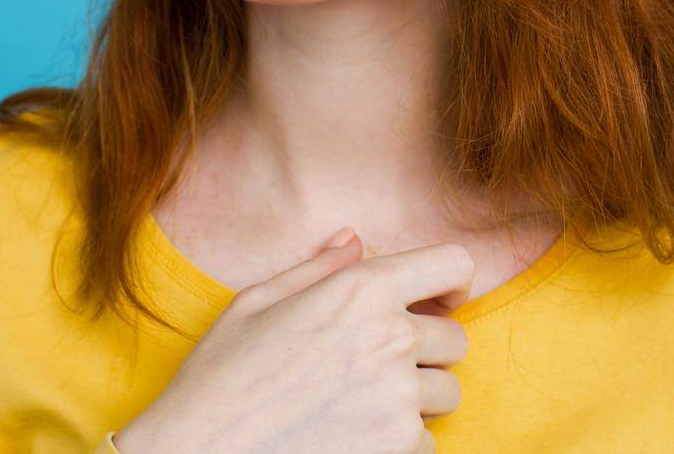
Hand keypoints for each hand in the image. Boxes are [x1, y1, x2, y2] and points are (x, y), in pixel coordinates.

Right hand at [111, 226, 473, 452]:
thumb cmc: (219, 379)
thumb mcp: (256, 303)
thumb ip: (319, 268)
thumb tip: (354, 240)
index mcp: (361, 290)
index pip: (454, 264)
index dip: (453, 280)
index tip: (440, 300)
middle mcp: (391, 338)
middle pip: (454, 339)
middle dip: (425, 350)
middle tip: (376, 364)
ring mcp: (399, 398)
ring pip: (445, 393)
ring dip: (415, 399)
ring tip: (359, 403)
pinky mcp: (399, 449)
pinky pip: (426, 441)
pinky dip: (399, 443)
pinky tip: (352, 437)